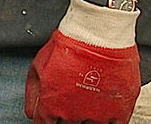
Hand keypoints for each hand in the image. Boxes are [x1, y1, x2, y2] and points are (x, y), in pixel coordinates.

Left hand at [25, 0, 140, 123]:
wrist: (97, 35)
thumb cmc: (67, 46)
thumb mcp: (38, 66)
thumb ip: (32, 93)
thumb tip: (31, 113)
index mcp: (52, 105)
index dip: (47, 120)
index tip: (50, 115)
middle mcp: (73, 115)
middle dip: (67, 116)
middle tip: (71, 100)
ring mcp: (97, 115)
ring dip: (87, 116)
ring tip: (87, 99)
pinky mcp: (119, 112)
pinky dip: (108, 121)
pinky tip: (104, 109)